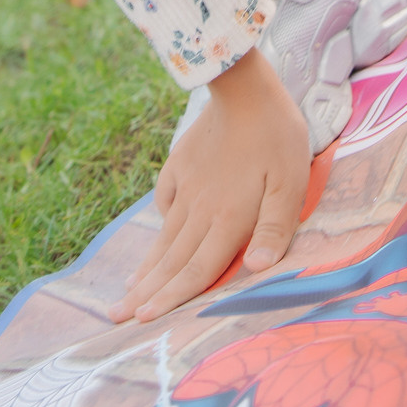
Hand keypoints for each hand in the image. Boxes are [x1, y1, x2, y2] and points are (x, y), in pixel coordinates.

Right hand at [110, 49, 308, 322]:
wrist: (243, 84)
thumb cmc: (276, 134)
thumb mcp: (290, 182)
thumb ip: (276, 227)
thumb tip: (257, 269)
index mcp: (226, 219)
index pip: (196, 270)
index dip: (171, 299)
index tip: (144, 321)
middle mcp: (200, 209)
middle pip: (171, 260)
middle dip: (144, 294)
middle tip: (116, 318)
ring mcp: (186, 185)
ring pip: (165, 237)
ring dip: (145, 268)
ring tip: (124, 292)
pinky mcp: (181, 164)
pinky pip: (166, 202)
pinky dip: (160, 224)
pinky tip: (157, 235)